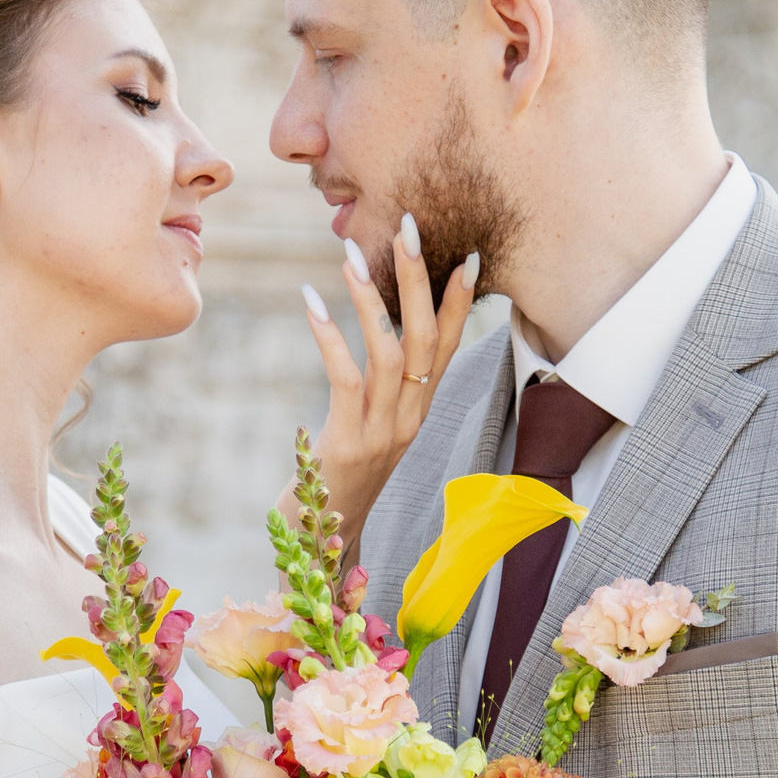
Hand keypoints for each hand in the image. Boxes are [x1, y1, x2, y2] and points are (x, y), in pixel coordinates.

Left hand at [295, 212, 477, 541]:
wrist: (321, 551)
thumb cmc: (335, 484)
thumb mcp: (367, 433)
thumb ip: (378, 392)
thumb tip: (376, 340)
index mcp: (418, 414)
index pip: (447, 347)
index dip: (459, 302)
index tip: (467, 254)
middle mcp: (410, 420)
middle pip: (425, 339)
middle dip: (419, 279)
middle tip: (408, 226)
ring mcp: (383, 433)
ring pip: (389, 352)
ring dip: (370, 297)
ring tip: (349, 252)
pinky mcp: (348, 444)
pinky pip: (345, 379)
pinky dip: (330, 336)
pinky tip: (311, 302)